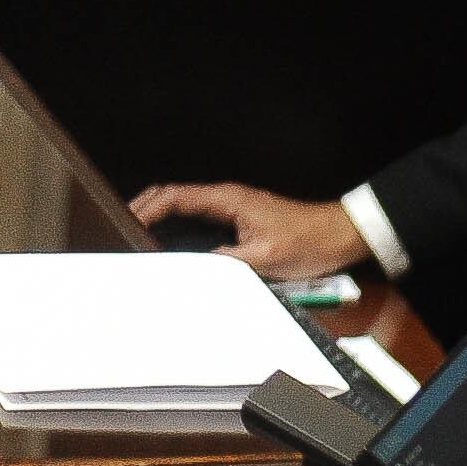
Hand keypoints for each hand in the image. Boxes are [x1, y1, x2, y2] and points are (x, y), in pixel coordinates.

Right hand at [127, 182, 368, 286]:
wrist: (342, 236)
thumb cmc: (312, 241)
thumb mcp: (266, 258)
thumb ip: (227, 262)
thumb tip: (194, 268)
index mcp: (228, 199)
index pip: (174, 197)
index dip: (146, 209)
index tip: (126, 223)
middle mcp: (228, 198)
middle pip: (174, 197)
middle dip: (146, 210)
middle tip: (123, 228)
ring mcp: (235, 207)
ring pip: (186, 207)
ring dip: (162, 217)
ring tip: (140, 234)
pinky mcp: (243, 219)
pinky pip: (202, 218)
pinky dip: (182, 226)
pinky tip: (175, 242)